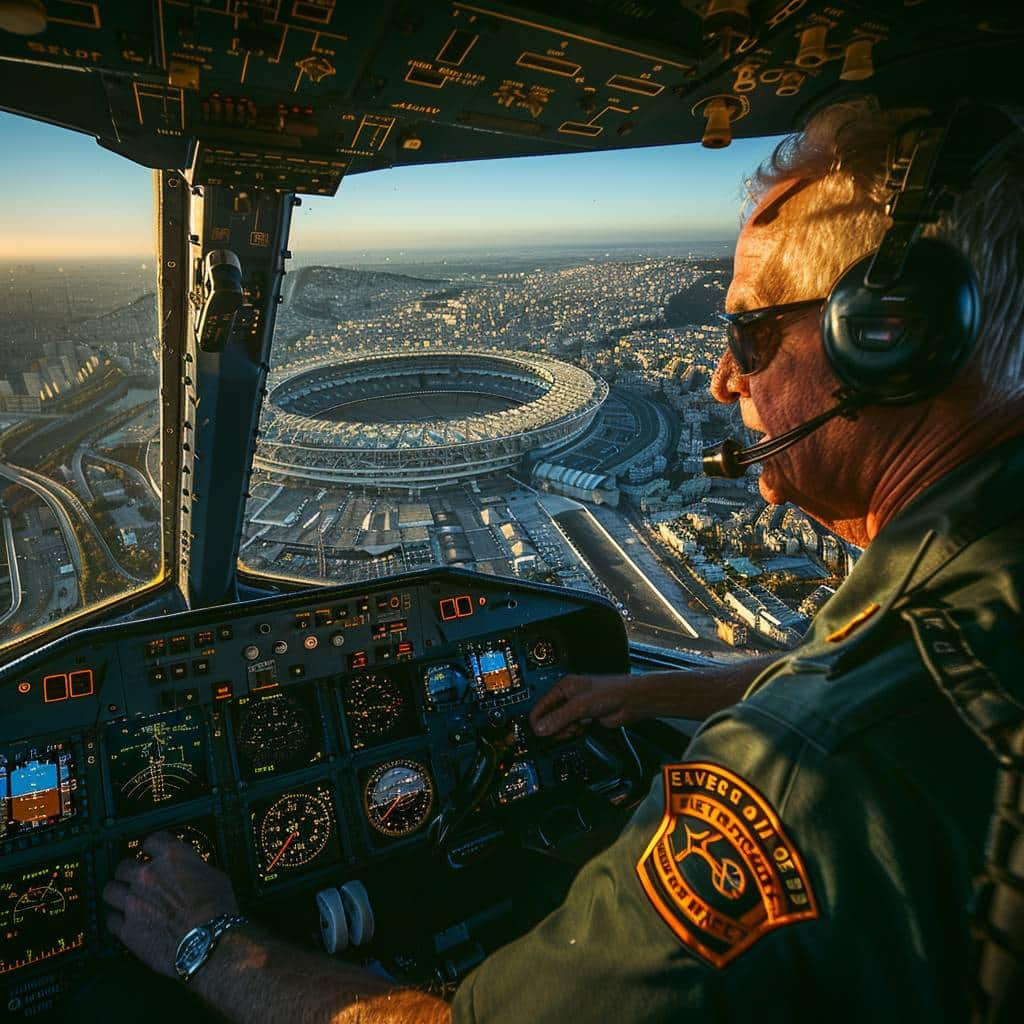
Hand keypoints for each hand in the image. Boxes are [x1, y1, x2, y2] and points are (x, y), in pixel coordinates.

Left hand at [102, 831, 239, 977]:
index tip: (153, 853)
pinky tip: (126, 922)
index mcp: (172, 857)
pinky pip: (111, 920)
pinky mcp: (127, 929)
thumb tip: (189, 870)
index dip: (152, 848)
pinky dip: (117, 920)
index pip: (152, 841)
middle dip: (130, 872)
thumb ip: (193, 868)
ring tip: (125, 899)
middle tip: (137, 879)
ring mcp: (134, 902)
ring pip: (110, 890)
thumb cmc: (216, 909)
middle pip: (124, 865)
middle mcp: (148, 875)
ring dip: (118, 893)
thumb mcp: (213, 875)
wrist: (207, 941)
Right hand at [529, 674, 636, 738]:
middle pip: (549, 718)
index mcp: (562, 688)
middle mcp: (567, 697)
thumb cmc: (610, 692)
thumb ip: (558, 718)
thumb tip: (540, 728)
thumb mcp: (579, 706)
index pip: (540, 706)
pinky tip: (583, 728)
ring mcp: (576, 709)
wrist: (630, 701)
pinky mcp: (585, 718)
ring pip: (560, 725)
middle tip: (562, 730)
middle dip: (554, 727)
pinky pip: (572, 729)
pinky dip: (575, 732)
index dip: (538, 720)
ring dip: (566, 730)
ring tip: (575, 727)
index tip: (538, 734)